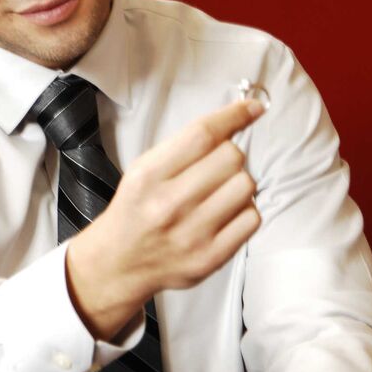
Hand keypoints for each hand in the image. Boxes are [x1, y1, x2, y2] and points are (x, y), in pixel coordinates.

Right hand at [65, 98, 263, 339]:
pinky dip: (244, 211)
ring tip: (220, 192)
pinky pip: (251, 219)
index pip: (202, 135)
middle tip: (217, 167)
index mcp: (148, 176)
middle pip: (231, 157)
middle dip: (231, 155)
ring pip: (246, 186)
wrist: (119, 263)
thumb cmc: (136, 209)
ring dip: (239, 183)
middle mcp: (168, 205)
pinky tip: (226, 213)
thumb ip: (184, 147)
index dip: (234, 116)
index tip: (252, 108)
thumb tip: (237, 118)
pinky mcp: (210, 258)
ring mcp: (191, 234)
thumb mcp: (144, 170)